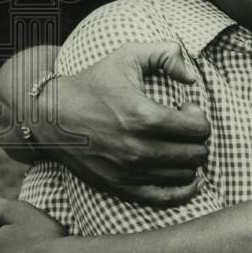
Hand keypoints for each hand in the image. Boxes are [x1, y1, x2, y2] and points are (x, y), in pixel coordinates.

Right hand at [37, 42, 209, 205]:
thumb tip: (192, 77)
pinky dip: (184, 190)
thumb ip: (166, 54)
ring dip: (189, 160)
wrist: (52, 116)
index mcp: (143, 116)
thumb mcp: (128, 55)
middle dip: (198, 138)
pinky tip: (189, 177)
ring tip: (176, 144)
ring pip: (185, 175)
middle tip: (184, 127)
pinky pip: (165, 198)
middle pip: (195, 154)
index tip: (187, 108)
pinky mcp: (121, 186)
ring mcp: (130, 171)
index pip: (197, 128)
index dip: (199, 117)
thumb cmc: (94, 84)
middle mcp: (138, 148)